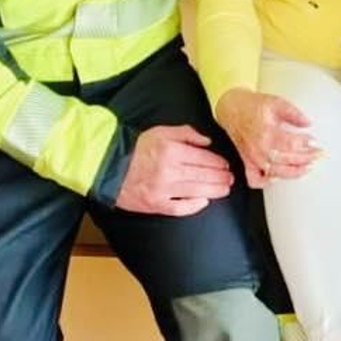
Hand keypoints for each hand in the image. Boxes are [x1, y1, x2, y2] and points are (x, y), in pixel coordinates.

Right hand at [115, 124, 234, 215]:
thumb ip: (186, 133)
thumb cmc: (137, 148)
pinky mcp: (156, 204)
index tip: (225, 165)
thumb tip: (207, 141)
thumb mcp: (160, 132)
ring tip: (224, 189)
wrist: (109, 166)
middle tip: (230, 178)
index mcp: (171, 151)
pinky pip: (180, 208)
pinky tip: (204, 202)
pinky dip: (194, 206)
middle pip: (204, 175)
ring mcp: (163, 190)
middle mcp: (169, 171)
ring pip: (196, 191)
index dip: (218, 162)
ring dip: (215, 191)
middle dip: (221, 177)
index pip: (203, 158)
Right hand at [214, 88, 320, 188]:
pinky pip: (256, 179)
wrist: (232, 109)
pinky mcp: (248, 162)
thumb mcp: (276, 102)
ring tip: (308, 167)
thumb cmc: (252, 106)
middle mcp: (259, 149)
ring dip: (294, 172)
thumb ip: (293, 113)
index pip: (291, 144)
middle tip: (318, 154)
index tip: (315, 142)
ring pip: (276, 172)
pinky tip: (279, 177)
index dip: (306, 144)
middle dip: (306, 159)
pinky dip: (267, 182)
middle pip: (287, 159)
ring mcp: (253, 158)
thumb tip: (307, 122)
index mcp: (266, 133)